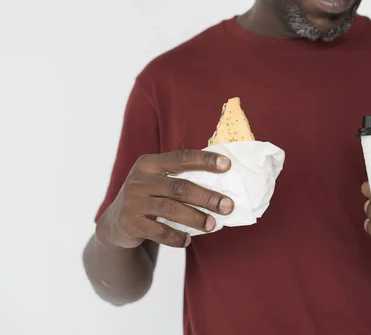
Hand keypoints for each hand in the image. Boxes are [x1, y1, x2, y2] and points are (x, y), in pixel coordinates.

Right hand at [96, 150, 232, 248]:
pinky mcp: (130, 222)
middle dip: (207, 197)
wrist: (115, 223)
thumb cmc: (149, 198)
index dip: (205, 160)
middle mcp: (140, 179)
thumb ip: (181, 177)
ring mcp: (133, 201)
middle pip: (180, 187)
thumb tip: (223, 183)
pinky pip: (159, 231)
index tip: (227, 165)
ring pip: (171, 209)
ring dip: (196, 218)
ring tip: (212, 224)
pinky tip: (188, 240)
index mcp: (150, 163)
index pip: (181, 157)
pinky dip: (176, 237)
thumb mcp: (158, 181)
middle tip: (228, 206)